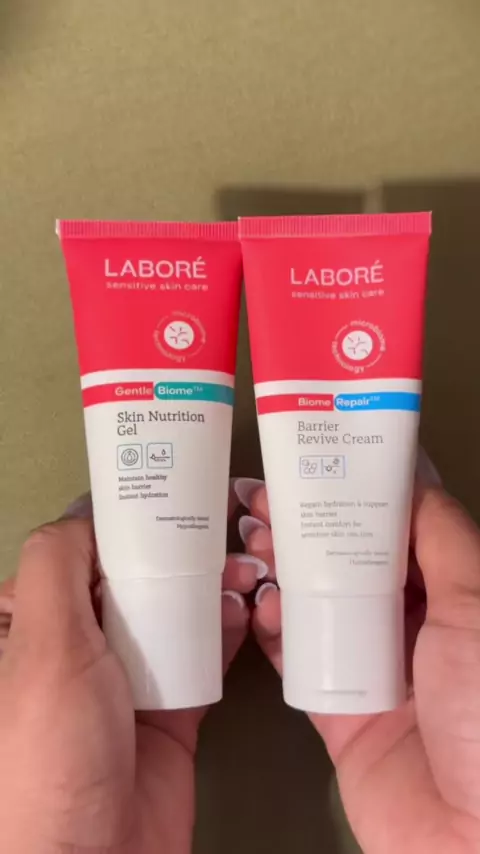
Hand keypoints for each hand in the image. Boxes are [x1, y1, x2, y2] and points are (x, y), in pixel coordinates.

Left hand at [0, 490, 259, 853]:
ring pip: (170, 615)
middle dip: (174, 551)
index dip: (118, 523)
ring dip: (207, 587)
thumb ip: (58, 569)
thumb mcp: (42, 647)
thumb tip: (86, 513)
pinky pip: (201, 659)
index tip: (167, 490)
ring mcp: (126, 681)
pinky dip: (225, 632)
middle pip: (129, 581)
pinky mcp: (171, 712)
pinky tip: (249, 608)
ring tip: (246, 563)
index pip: (76, 556)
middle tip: (221, 523)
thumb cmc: (52, 747)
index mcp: (31, 628)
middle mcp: (76, 650)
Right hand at [237, 472, 479, 853]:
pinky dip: (272, 632)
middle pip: (348, 562)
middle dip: (304, 525)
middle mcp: (416, 629)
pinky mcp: (339, 715)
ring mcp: (374, 671)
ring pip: (318, 605)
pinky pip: (298, 662)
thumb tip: (413, 475)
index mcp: (454, 597)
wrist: (474, 842)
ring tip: (249, 539)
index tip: (314, 460)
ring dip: (280, 570)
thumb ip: (442, 538)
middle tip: (260, 497)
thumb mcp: (477, 607)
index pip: (396, 527)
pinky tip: (256, 605)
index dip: (354, 490)